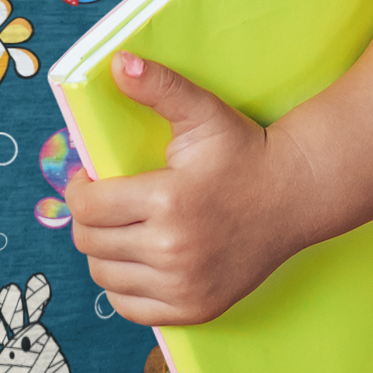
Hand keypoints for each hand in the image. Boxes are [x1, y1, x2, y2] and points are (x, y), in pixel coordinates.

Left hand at [64, 53, 312, 326]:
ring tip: (120, 227)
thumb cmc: (244, 150)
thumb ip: (158, 86)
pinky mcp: (196, 309)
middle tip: (104, 200)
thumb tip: (118, 63)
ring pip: (105, 277)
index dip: (79, 188)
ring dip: (102, 251)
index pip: (87, 207)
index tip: (90, 177)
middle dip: (88, 218)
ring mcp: (185, 287)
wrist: (294, 195)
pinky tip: (137, 259)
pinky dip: (124, 287)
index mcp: (168, 201)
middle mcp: (173, 251)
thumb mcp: (202, 111)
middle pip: (90, 243)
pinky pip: (132, 308)